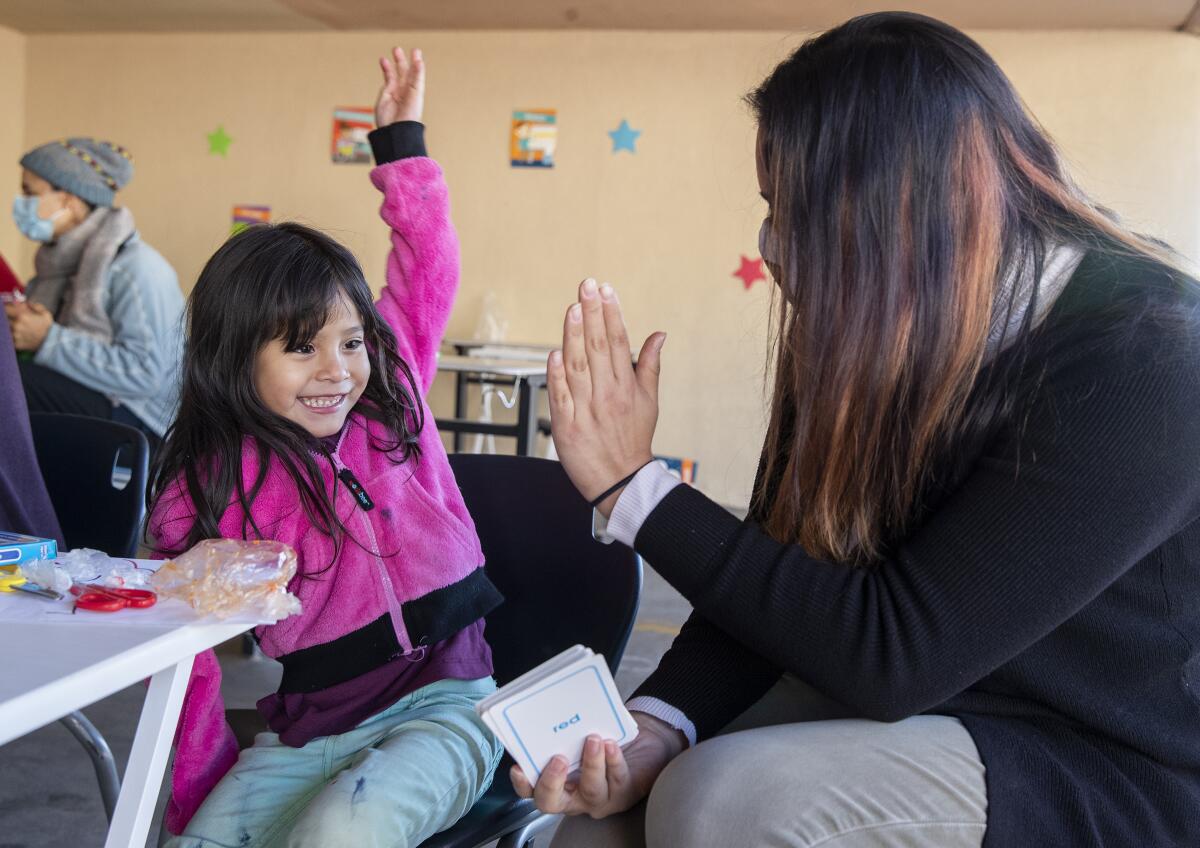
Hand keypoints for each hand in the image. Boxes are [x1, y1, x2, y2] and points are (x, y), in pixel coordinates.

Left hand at [6, 301, 51, 350]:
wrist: (52, 343)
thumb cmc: (48, 327)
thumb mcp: (44, 313)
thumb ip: (34, 306)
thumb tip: (25, 303)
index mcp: (22, 316)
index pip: (5, 309)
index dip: (6, 308)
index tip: (7, 309)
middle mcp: (17, 325)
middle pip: (4, 319)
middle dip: (7, 318)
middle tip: (12, 319)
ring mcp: (15, 335)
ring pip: (5, 329)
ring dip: (9, 328)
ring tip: (18, 328)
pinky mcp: (16, 344)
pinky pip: (9, 339)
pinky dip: (12, 337)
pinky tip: (19, 336)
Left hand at [375, 47, 424, 126]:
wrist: (395, 132)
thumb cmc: (387, 122)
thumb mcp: (383, 100)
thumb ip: (387, 87)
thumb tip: (390, 77)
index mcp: (393, 95)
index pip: (392, 79)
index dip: (387, 68)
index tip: (383, 59)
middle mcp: (403, 93)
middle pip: (403, 74)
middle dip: (400, 61)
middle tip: (397, 49)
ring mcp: (410, 94)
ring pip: (413, 75)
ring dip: (413, 62)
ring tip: (415, 51)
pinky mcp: (417, 95)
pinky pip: (419, 81)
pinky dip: (419, 71)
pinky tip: (419, 61)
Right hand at [511, 712, 685, 817]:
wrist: (638, 746)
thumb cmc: (599, 739)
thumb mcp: (578, 734)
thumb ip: (562, 728)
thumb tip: (551, 703)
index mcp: (554, 782)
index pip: (530, 789)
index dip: (522, 782)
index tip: (519, 767)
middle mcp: (572, 797)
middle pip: (551, 802)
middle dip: (551, 782)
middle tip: (558, 759)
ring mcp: (597, 800)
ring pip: (591, 791)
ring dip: (591, 764)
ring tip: (592, 739)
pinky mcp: (623, 795)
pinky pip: (617, 780)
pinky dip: (613, 761)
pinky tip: (611, 744)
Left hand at [548, 279, 666, 516]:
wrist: (621, 481)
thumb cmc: (633, 438)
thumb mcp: (649, 401)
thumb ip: (650, 365)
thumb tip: (659, 334)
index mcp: (627, 386)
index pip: (619, 342)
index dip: (612, 314)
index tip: (606, 289)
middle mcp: (608, 394)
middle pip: (599, 347)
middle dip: (593, 313)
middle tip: (587, 285)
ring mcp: (586, 410)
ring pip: (578, 366)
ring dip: (575, 336)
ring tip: (573, 308)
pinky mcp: (566, 425)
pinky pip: (561, 396)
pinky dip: (557, 374)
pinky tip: (555, 352)